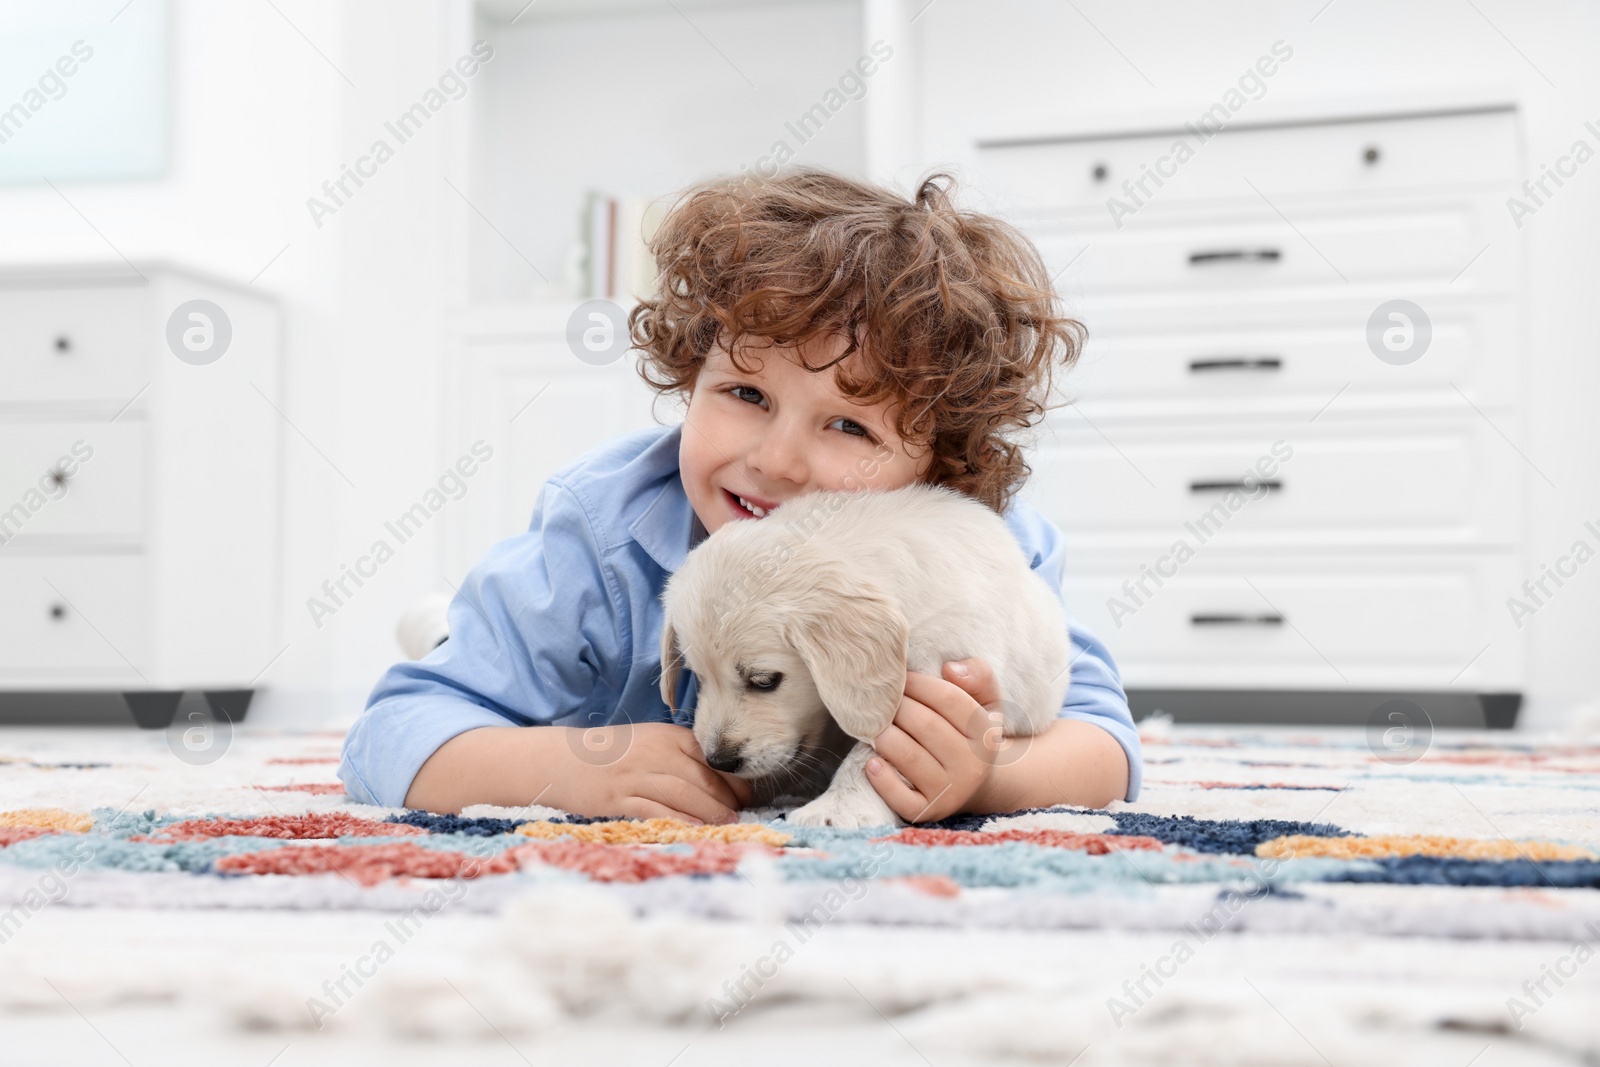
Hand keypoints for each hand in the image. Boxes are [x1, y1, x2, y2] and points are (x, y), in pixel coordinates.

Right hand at [557, 722, 753, 823]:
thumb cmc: (613, 755)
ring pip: (685, 795)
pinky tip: (696, 831)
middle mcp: (656, 753)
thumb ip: (681, 756)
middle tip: (741, 814)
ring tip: (727, 824)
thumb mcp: (650, 742)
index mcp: (667, 737)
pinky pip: (657, 811)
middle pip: (702, 778)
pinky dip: (680, 821)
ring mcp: (637, 776)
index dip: (733, 778)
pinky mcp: (620, 798)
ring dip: (711, 812)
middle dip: (727, 799)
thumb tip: (719, 780)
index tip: (746, 794)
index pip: (710, 757)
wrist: (564, 760)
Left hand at [864, 659, 1005, 822]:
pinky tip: (871, 762)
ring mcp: (951, 792)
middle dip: (897, 707)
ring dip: (884, 736)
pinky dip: (882, 779)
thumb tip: (950, 668)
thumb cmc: (967, 732)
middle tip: (879, 700)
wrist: (974, 783)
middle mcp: (973, 766)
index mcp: (986, 733)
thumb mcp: (983, 703)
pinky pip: (900, 798)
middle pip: (926, 725)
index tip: (900, 677)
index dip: (919, 683)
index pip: (949, 699)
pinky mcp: (928, 812)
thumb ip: (977, 676)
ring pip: (909, 757)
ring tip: (872, 725)